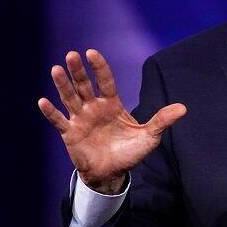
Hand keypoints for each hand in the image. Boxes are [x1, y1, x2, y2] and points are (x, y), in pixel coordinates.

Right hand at [38, 50, 186, 193]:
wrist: (113, 173)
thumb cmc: (130, 152)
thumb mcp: (149, 136)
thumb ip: (162, 120)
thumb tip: (184, 108)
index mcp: (112, 105)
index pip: (105, 81)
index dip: (99, 67)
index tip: (92, 52)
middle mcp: (94, 108)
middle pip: (84, 85)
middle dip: (78, 71)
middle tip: (71, 55)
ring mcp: (81, 119)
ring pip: (70, 98)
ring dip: (62, 85)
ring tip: (56, 69)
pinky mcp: (70, 134)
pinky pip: (58, 121)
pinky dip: (51, 112)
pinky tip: (42, 101)